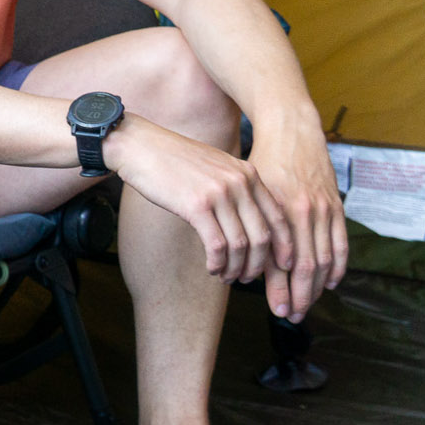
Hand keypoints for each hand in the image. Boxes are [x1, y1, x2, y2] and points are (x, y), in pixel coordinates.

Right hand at [107, 115, 290, 285]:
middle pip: (262, 236)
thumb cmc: (174, 160)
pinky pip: (217, 245)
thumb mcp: (216, 167)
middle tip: (246, 278)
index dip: (283, 247)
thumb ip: (236, 188)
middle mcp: (240, 183)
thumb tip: (247, 221)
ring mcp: (219, 194)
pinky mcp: (196, 206)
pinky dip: (217, 263)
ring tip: (226, 277)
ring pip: (240, 245)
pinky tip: (211, 269)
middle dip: (257, 265)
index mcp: (248, 174)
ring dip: (235, 268)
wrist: (141, 146)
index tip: (280, 266)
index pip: (278, 218)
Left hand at [248, 129, 348, 321]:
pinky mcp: (336, 205)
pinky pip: (341, 242)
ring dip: (318, 287)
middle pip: (306, 266)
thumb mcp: (249, 195)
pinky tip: (331, 282)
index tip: (278, 311)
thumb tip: (245, 268)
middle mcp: (303, 212)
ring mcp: (323, 209)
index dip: (282, 290)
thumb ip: (251, 227)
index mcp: (278, 211)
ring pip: (325, 259)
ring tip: (307, 305)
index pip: (283, 263)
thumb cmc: (261, 165)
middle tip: (292, 316)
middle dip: (300, 296)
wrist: (290, 131)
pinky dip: (338, 266)